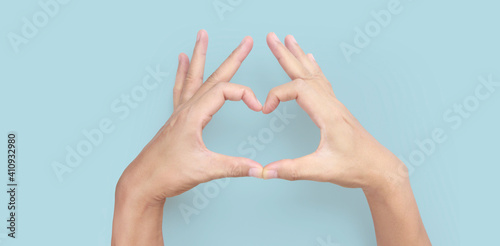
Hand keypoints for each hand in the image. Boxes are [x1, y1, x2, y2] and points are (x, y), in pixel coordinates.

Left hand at [116, 30, 262, 204]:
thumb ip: (234, 166)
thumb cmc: (167, 173)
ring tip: (202, 36)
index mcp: (193, 115)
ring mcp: (179, 113)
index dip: (245, 95)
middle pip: (213, 77)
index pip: (224, 91)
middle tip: (246, 42)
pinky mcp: (176, 120)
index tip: (258, 107)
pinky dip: (183, 73)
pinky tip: (181, 61)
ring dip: (200, 56)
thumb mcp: (204, 170)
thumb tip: (259, 168)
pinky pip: (181, 89)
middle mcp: (186, 109)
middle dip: (232, 58)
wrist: (143, 181)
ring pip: (194, 77)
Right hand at [261, 32, 407, 189]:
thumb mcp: (323, 171)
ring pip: (313, 74)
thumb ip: (293, 169)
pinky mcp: (336, 110)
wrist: (380, 168)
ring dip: (298, 56)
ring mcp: (335, 105)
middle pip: (305, 72)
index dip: (277, 95)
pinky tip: (311, 60)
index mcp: (328, 114)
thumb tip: (267, 170)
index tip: (265, 109)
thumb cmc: (357, 167)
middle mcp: (332, 105)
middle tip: (271, 38)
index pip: (298, 90)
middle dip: (286, 54)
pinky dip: (312, 68)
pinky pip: (322, 81)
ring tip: (289, 40)